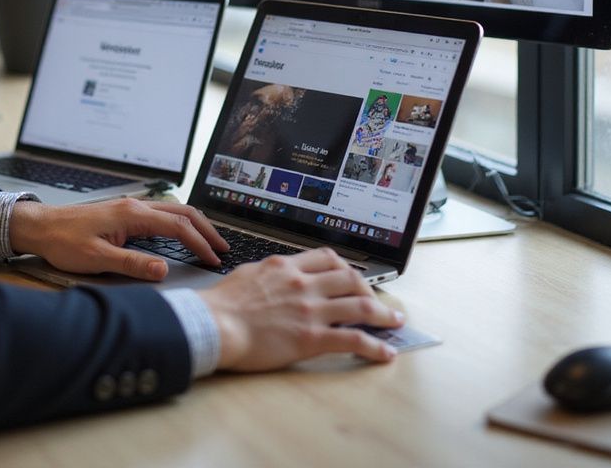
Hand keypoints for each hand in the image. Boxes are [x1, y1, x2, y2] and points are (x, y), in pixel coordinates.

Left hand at [8, 197, 228, 280]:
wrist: (40, 227)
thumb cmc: (64, 242)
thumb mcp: (97, 259)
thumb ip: (132, 264)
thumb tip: (164, 269)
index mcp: (133, 215)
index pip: (177, 226)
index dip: (199, 243)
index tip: (214, 260)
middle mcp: (135, 206)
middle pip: (182, 213)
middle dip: (205, 229)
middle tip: (223, 248)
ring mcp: (130, 207)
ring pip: (172, 211)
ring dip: (194, 224)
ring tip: (209, 241)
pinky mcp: (124, 213)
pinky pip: (160, 214)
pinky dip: (179, 223)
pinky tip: (181, 235)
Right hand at [199, 247, 403, 368]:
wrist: (214, 324)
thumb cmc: (223, 303)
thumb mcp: (249, 274)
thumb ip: (271, 273)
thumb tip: (277, 275)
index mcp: (286, 267)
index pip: (327, 258)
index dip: (346, 267)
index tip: (353, 277)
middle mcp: (303, 284)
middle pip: (350, 278)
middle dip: (369, 289)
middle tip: (378, 300)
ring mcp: (310, 310)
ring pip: (360, 306)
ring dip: (384, 314)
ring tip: (395, 321)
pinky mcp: (311, 337)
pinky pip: (353, 339)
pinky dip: (375, 346)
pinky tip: (385, 353)